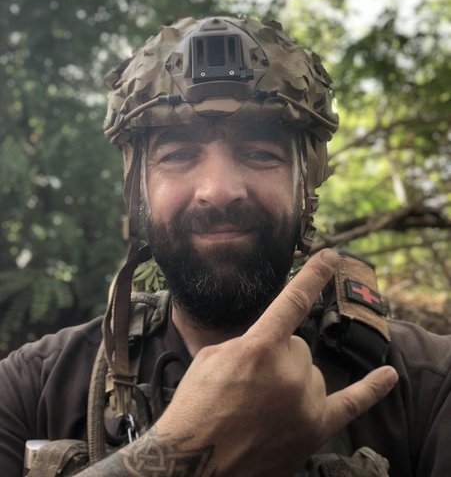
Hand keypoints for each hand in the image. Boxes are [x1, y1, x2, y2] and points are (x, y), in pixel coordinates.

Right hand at [153, 248, 397, 476]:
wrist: (195, 463)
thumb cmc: (196, 408)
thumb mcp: (213, 357)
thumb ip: (248, 342)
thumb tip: (270, 341)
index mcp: (259, 348)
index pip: (293, 301)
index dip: (314, 275)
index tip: (331, 255)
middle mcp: (289, 372)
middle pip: (298, 347)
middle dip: (277, 358)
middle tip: (250, 384)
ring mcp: (305, 402)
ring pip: (310, 372)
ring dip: (292, 380)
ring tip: (261, 405)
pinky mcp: (314, 429)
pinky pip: (350, 404)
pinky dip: (370, 389)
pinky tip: (388, 376)